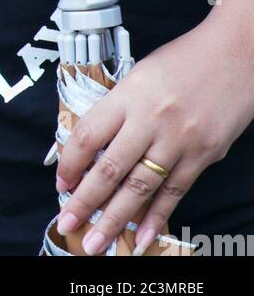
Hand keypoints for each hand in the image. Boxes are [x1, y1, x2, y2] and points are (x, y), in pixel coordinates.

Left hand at [55, 16, 253, 254]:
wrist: (235, 54)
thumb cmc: (184, 60)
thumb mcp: (140, 74)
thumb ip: (119, 108)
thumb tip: (95, 145)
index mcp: (129, 94)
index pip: (88, 135)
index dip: (70, 164)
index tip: (60, 183)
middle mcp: (150, 119)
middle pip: (109, 168)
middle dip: (84, 202)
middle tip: (66, 224)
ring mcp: (178, 141)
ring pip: (139, 187)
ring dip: (115, 219)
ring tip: (96, 241)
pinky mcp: (203, 156)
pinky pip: (174, 192)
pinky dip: (156, 217)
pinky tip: (142, 236)